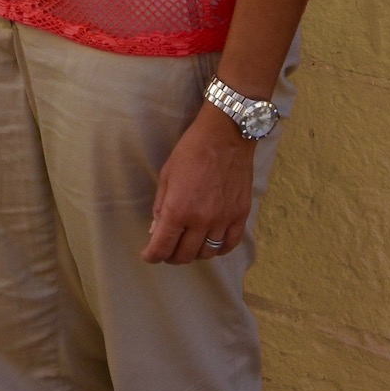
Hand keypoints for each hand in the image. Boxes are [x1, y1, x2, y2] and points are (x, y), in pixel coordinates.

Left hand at [143, 106, 254, 264]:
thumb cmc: (192, 150)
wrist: (226, 135)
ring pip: (207, 253)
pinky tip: (211, 242)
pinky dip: (218, 249)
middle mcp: (201, 220)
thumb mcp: (167, 175)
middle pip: (184, 255)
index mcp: (178, 209)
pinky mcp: (240, 215)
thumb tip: (156, 230)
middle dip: (171, 256)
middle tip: (167, 249)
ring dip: (194, 253)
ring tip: (188, 244)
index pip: (162, 246)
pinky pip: (229, 244)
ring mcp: (223, 219)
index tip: (149, 255)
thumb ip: (160, 206)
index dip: (152, 255)